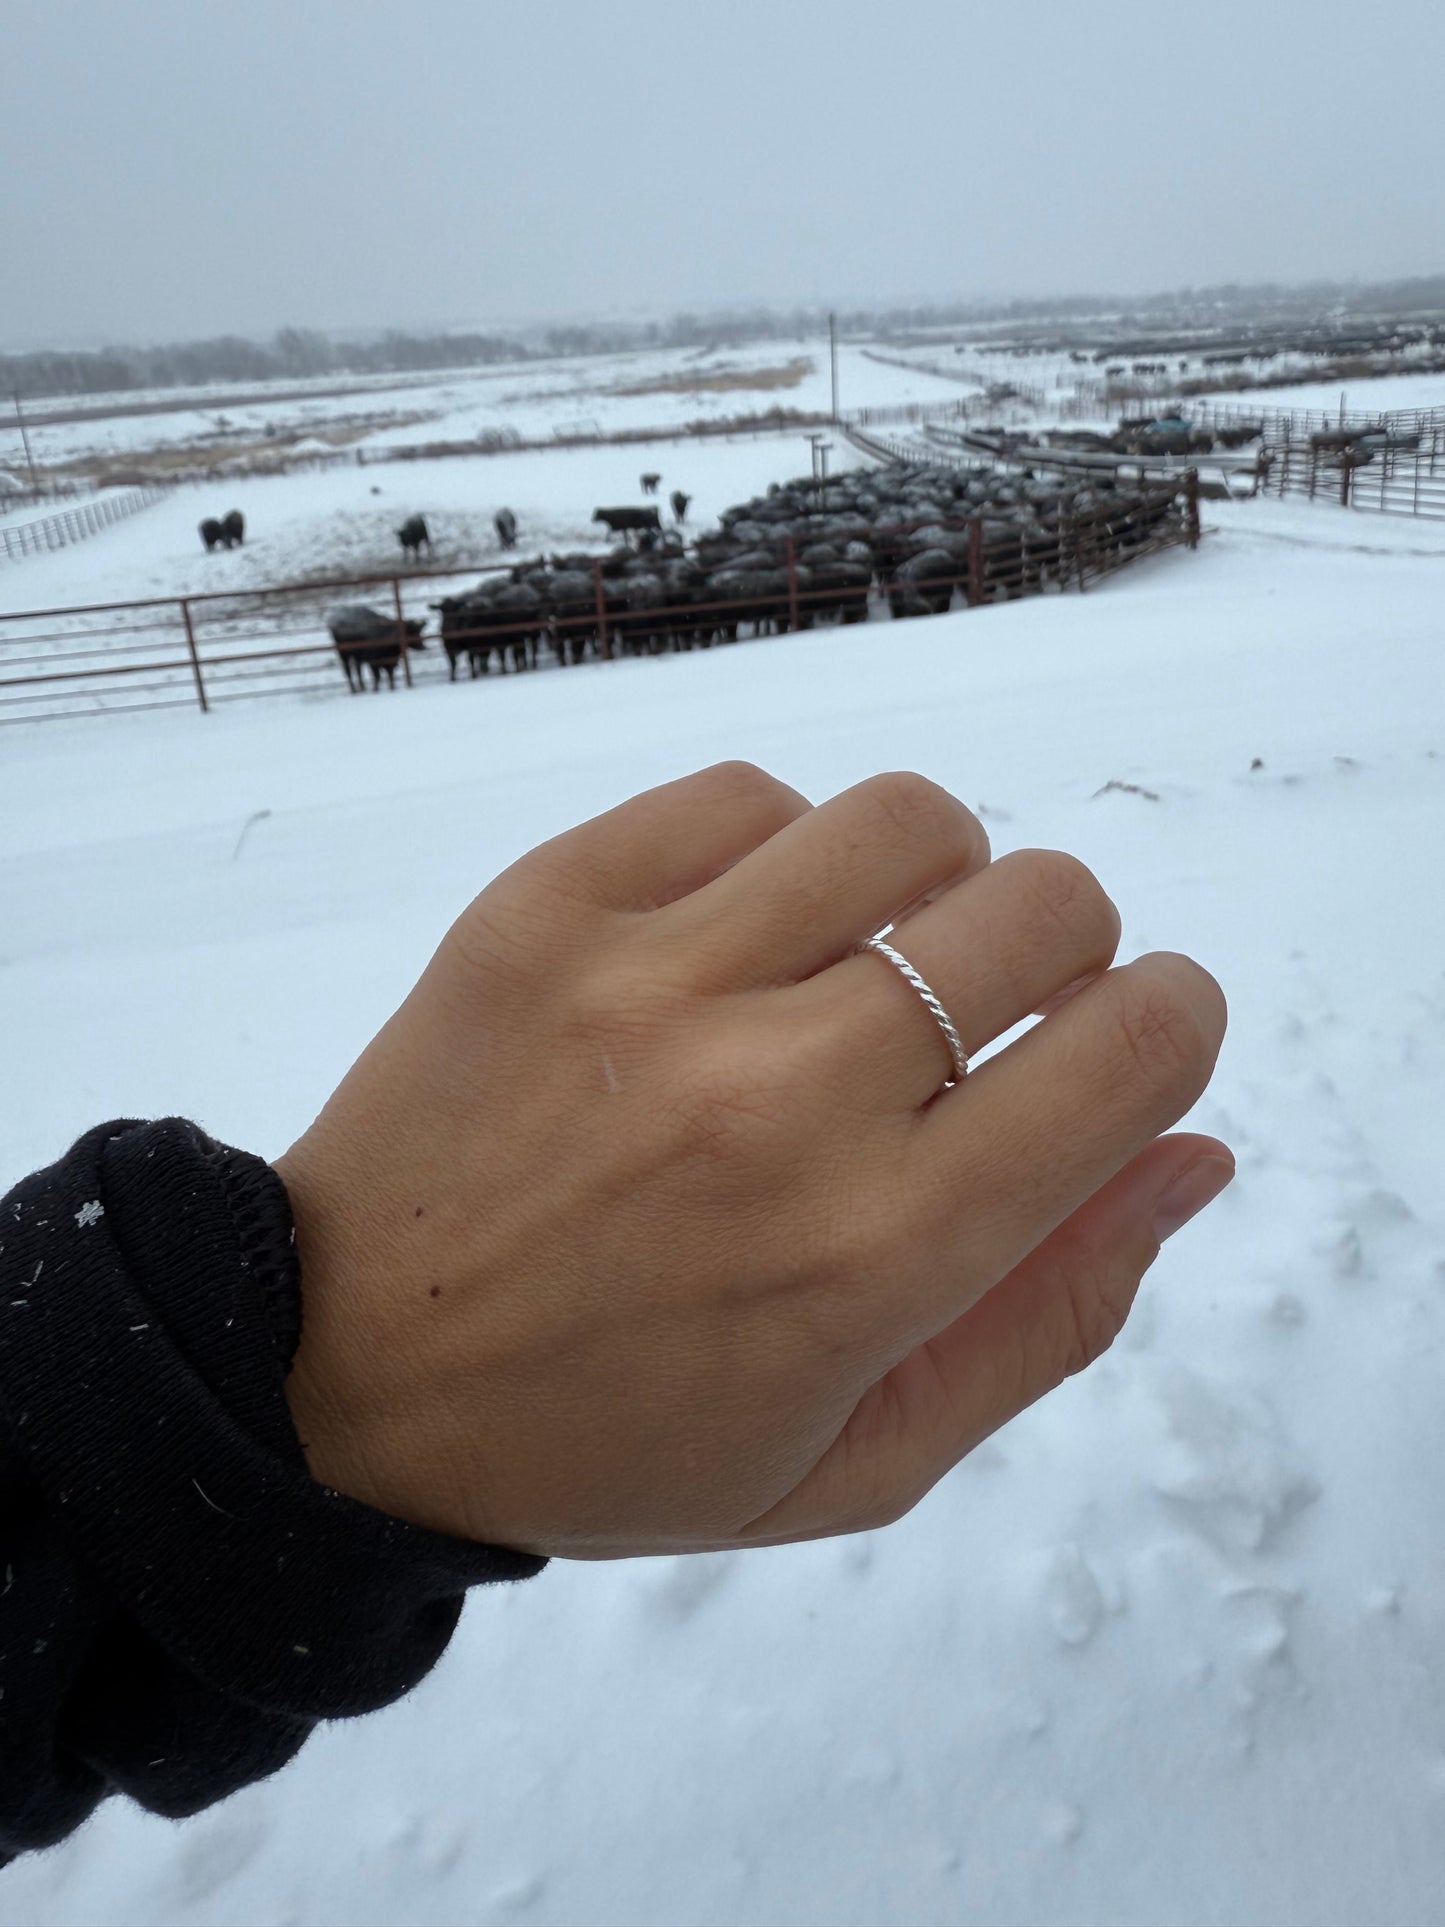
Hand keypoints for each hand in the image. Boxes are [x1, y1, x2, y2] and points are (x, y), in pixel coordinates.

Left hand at [277, 763, 1229, 1557]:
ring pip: (909, 818)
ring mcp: (654, 980)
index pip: (1134, 1047)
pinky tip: (737, 942)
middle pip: (1045, 902)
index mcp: (875, 1249)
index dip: (1169, 1024)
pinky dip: (781, 853)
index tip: (1118, 1048)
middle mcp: (779, 1096)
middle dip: (1062, 952)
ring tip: (859, 966)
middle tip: (978, 1020)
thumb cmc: (616, 1437)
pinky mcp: (550, 904)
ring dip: (930, 885)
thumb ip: (1052, 1313)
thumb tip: (1193, 1151)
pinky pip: (747, 796)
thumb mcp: (859, 1458)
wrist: (345, 1373)